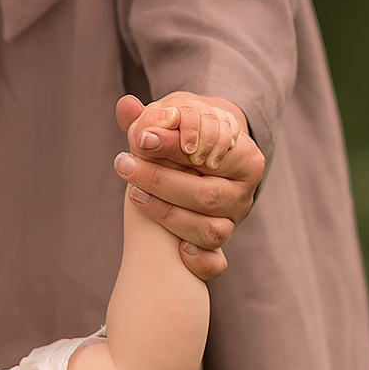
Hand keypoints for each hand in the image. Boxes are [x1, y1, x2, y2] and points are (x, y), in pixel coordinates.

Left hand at [112, 93, 264, 282]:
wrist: (196, 166)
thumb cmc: (183, 140)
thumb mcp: (172, 121)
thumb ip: (149, 116)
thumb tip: (125, 106)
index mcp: (245, 156)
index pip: (214, 151)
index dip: (176, 147)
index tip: (141, 139)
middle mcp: (244, 192)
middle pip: (206, 194)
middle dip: (160, 181)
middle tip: (123, 164)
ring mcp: (232, 222)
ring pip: (206, 230)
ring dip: (165, 214)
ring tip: (132, 194)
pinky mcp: (219, 248)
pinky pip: (213, 264)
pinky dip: (197, 261)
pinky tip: (175, 250)